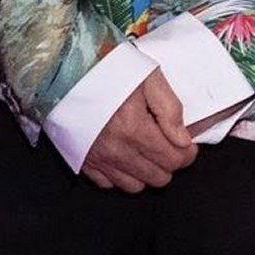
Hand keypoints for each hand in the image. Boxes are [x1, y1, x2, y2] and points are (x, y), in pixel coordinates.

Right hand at [82, 69, 196, 193]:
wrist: (66, 68)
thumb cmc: (109, 68)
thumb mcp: (148, 76)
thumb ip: (169, 108)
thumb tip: (183, 139)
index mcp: (134, 128)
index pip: (174, 160)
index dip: (188, 153)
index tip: (188, 143)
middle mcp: (116, 150)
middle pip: (158, 178)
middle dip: (170, 162)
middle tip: (169, 143)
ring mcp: (98, 159)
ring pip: (136, 186)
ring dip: (147, 171)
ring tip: (147, 149)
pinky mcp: (83, 162)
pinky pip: (109, 185)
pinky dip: (122, 175)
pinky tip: (125, 154)